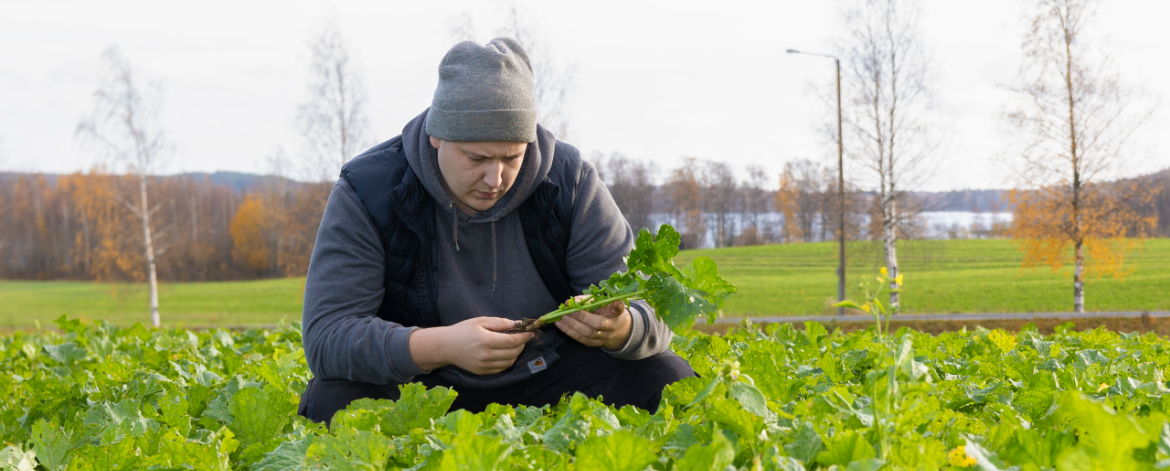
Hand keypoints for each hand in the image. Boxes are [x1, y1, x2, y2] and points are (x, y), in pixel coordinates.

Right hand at [409, 317, 533, 374]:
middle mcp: (486, 356)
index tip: (530, 332)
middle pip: (513, 353)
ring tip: (514, 345)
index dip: (524, 337)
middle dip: (521, 345)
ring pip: (509, 362)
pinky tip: (505, 353)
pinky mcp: (482, 372)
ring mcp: (484, 366)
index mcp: (485, 340)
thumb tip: (517, 324)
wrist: (445, 347)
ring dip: (516, 353)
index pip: (512, 341)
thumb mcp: (480, 321)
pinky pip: (501, 368)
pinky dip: (507, 361)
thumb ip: (500, 323)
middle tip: (522, 337)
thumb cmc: (462, 330)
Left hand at [554, 295, 631, 350]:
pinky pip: (581, 339)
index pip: (618, 309)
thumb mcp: (598, 302)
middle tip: (568, 312)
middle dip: (582, 317)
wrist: (611, 328)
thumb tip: (569, 302)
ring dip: (572, 326)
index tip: (615, 301)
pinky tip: (561, 325)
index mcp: (615, 313)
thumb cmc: (602, 311)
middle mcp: (611, 326)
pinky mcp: (595, 344)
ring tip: (561, 319)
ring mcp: (604, 337)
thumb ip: (586, 300)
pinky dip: (569, 332)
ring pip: (588, 334)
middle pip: (597, 324)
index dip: (617, 305)